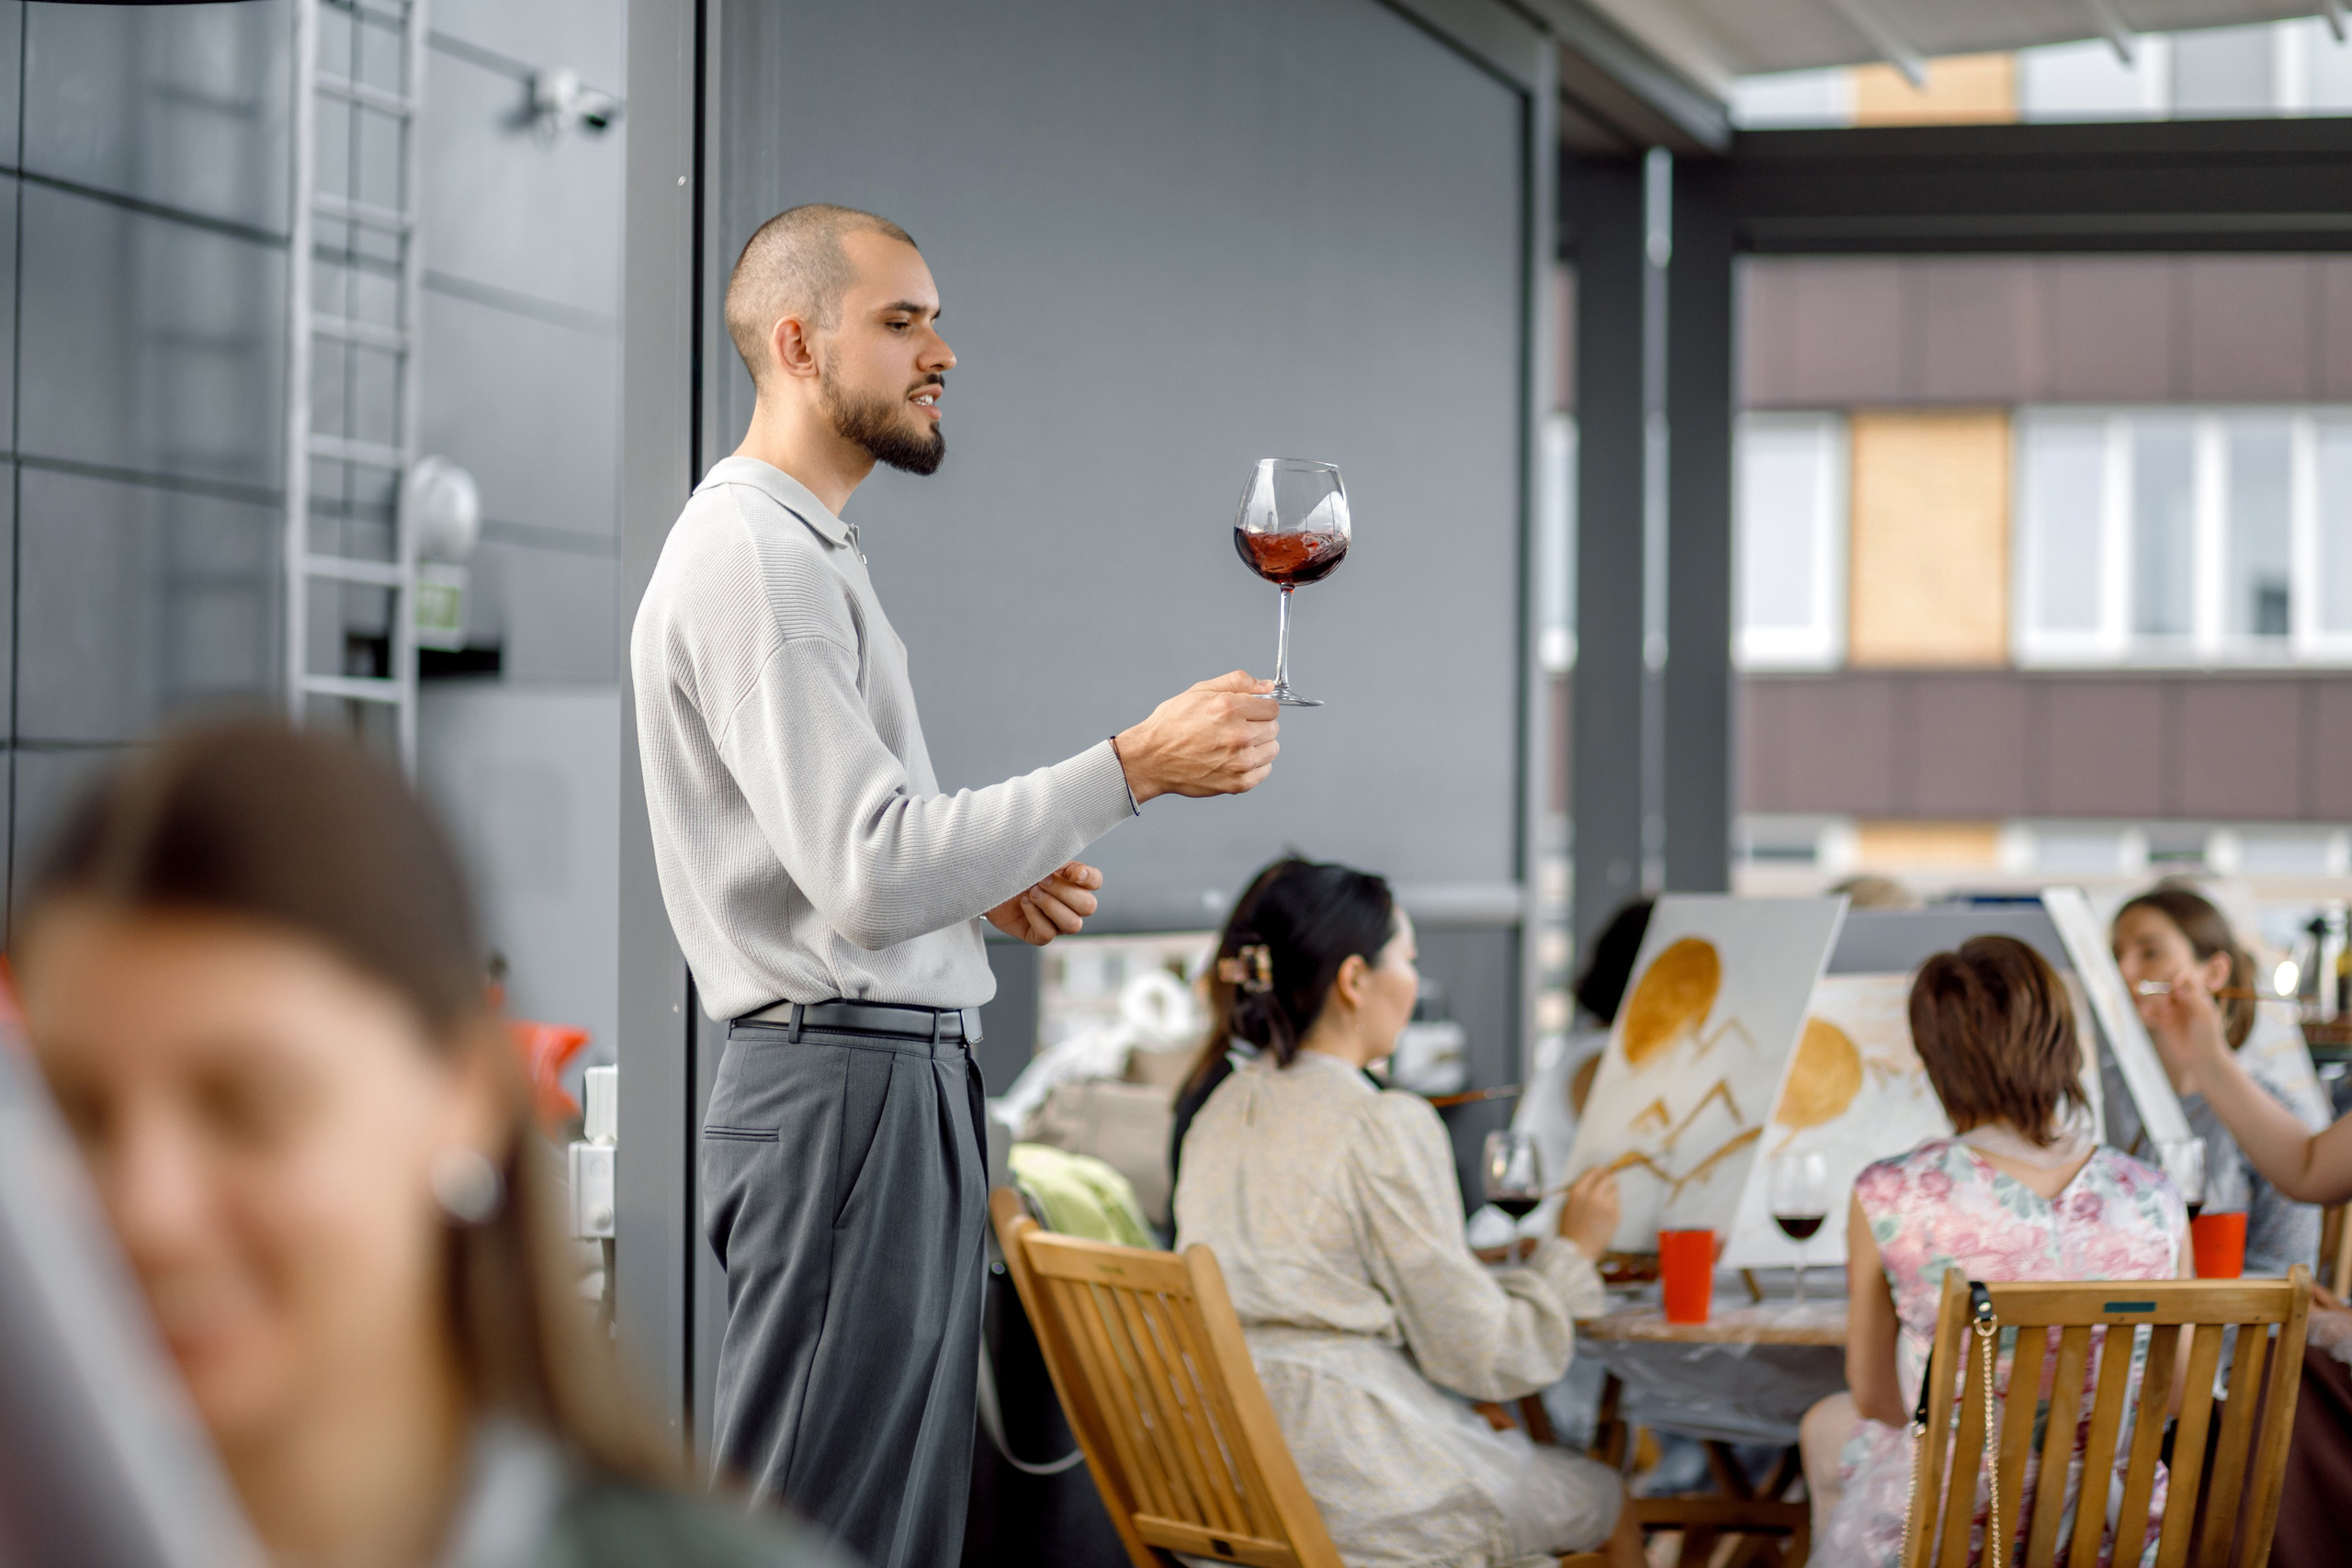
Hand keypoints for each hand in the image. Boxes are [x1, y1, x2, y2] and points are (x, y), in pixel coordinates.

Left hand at [984, 862, 1101, 946]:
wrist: (986, 880)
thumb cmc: (1013, 866)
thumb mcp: (1036, 857)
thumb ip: (1057, 860)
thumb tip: (1077, 872)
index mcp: (1073, 881)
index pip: (1095, 881)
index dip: (1089, 879)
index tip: (1071, 872)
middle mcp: (1070, 904)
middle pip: (1088, 906)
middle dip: (1064, 892)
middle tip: (1041, 881)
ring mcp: (1056, 922)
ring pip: (1073, 924)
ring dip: (1051, 906)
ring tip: (1032, 893)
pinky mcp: (1038, 935)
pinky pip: (1047, 934)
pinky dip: (1035, 917)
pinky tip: (1023, 904)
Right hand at [1114, 672, 1279, 803]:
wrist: (1152, 758)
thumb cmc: (1172, 725)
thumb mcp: (1201, 691)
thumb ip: (1238, 683)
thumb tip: (1266, 686)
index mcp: (1230, 708)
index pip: (1273, 708)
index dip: (1260, 708)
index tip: (1249, 713)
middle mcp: (1239, 735)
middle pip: (1273, 728)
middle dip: (1258, 725)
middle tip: (1235, 729)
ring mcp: (1240, 761)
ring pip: (1272, 749)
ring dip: (1258, 746)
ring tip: (1233, 746)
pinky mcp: (1238, 783)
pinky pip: (1264, 771)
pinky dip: (1254, 766)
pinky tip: (1233, 760)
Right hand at [1557, 1166, 1620, 1260]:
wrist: (1576, 1250)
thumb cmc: (1570, 1229)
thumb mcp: (1568, 1205)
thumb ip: (1580, 1191)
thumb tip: (1594, 1179)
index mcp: (1578, 1191)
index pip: (1594, 1170)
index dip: (1599, 1170)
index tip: (1602, 1171)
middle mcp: (1593, 1195)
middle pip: (1608, 1177)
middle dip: (1609, 1179)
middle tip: (1608, 1183)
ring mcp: (1606, 1205)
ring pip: (1615, 1190)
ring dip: (1611, 1193)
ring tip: (1604, 1204)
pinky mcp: (1615, 1215)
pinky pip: (1617, 1203)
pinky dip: (1613, 1206)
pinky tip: (1605, 1215)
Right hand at [2134, 972, 2229, 1095]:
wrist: (2202, 1058)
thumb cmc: (2208, 1035)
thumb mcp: (2205, 1013)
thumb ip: (2193, 996)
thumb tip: (2176, 984)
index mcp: (2197, 996)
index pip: (2185, 979)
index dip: (2178, 979)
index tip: (2174, 985)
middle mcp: (2183, 1001)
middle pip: (2168, 986)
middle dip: (2162, 989)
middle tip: (2164, 999)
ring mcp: (2172, 1011)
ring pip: (2157, 998)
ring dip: (2152, 999)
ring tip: (2153, 1006)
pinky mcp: (2163, 1022)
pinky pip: (2150, 1013)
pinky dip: (2146, 1012)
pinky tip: (2146, 1015)